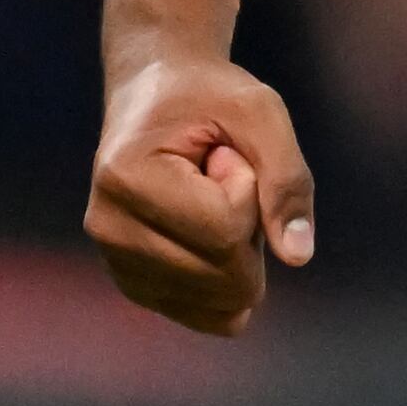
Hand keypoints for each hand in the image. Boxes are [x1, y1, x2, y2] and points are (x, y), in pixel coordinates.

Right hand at [86, 51, 317, 334]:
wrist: (156, 92)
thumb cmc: (208, 95)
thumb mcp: (260, 111)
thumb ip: (287, 178)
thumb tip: (298, 257)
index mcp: (126, 178)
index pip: (225, 229)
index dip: (251, 190)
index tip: (225, 151)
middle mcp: (108, 228)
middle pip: (222, 273)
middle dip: (250, 226)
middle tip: (219, 174)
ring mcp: (115, 262)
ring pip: (217, 298)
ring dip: (238, 250)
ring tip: (209, 196)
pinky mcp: (132, 284)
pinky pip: (204, 313)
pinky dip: (228, 278)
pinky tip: (209, 233)